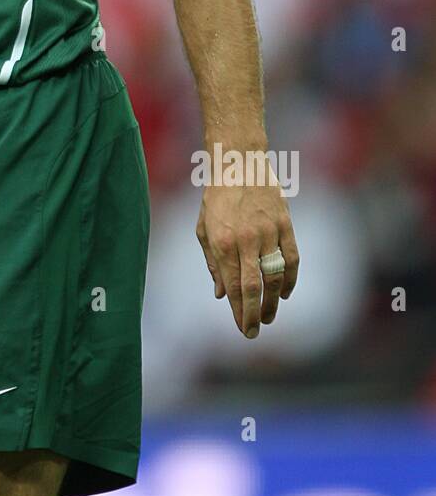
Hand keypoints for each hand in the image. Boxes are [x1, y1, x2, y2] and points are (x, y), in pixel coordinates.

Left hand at [195, 170, 298, 338]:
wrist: (238, 162)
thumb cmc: (216, 198)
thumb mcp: (204, 230)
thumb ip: (213, 264)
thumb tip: (221, 295)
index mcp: (222, 243)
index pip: (233, 287)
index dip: (239, 312)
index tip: (243, 329)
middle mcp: (245, 240)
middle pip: (254, 288)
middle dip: (255, 315)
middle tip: (255, 332)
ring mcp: (267, 232)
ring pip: (275, 276)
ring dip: (274, 302)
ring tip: (270, 317)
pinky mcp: (284, 224)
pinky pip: (291, 258)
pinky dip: (290, 279)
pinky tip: (285, 293)